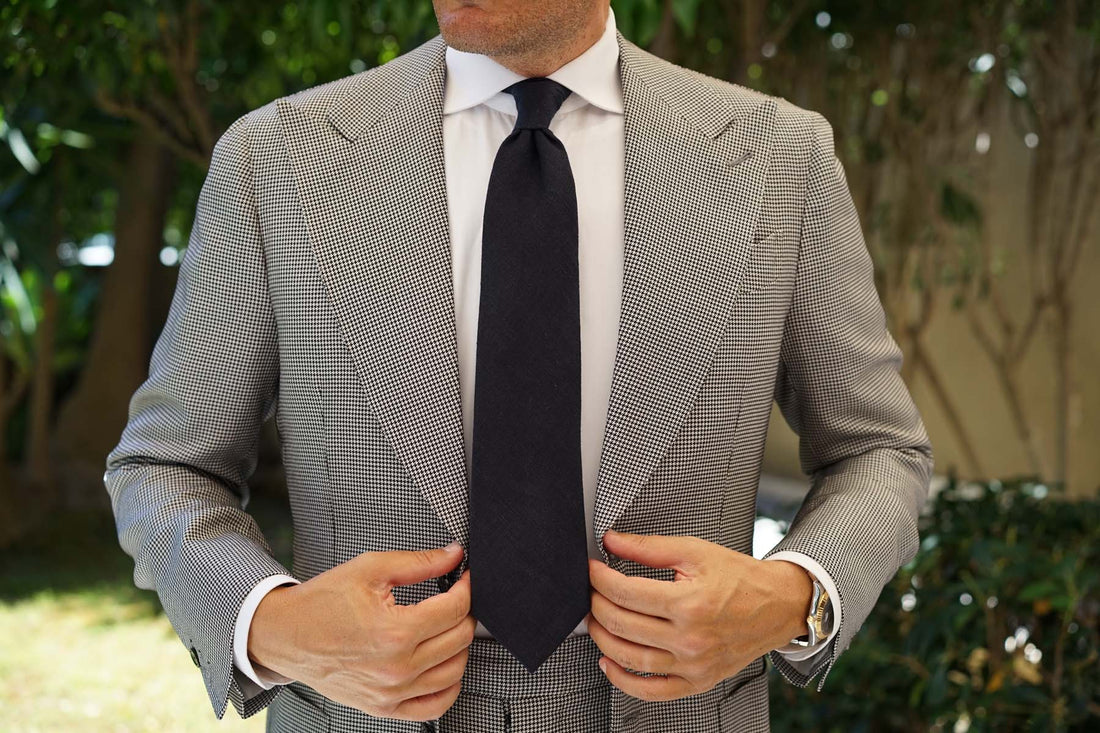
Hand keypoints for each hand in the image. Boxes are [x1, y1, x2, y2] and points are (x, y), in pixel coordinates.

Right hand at [248, 542, 475, 721]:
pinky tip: (444, 664)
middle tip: (455, 597)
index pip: (455, 609)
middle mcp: (397, 669)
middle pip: (460, 639)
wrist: (285, 635)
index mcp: (395, 632)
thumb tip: (454, 556)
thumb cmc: (322, 602)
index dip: (467, 587)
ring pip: (455, 671)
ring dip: (460, 645)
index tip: (465, 577)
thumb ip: (419, 562)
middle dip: (465, 612)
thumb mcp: (370, 569)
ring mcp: (391, 694)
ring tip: (447, 626)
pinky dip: (450, 685)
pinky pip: (436, 706)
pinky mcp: (384, 708)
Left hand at [586, 530, 811, 701]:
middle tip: (590, 591)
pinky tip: (609, 662)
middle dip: (596, 605)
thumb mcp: (695, 551)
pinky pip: (652, 691)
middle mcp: (690, 638)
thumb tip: (612, 541)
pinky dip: (623, 681)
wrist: (778, 606)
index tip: (591, 569)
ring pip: (630, 658)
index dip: (600, 579)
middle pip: (623, 625)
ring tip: (595, 621)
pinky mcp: (698, 682)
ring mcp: (694, 665)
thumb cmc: (740, 578)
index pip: (626, 593)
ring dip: (602, 638)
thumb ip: (649, 547)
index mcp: (689, 603)